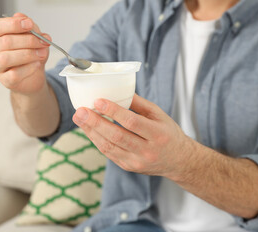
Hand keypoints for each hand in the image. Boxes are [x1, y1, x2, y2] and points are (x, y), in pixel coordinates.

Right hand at [0, 13, 50, 93]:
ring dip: (28, 54)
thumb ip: (32, 29)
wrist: (33, 77)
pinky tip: (37, 64)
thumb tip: (29, 22)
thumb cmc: (31, 55)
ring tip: (42, 54)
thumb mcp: (34, 39)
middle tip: (43, 42)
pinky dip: (28, 68)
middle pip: (5, 42)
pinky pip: (14, 74)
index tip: (29, 24)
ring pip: (6, 58)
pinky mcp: (5, 80)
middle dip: (28, 40)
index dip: (13, 24)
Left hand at [72, 94, 194, 178]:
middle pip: (116, 136)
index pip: (132, 122)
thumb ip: (139, 104)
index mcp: (158, 135)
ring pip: (109, 147)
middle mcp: (147, 151)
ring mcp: (136, 162)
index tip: (98, 101)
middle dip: (95, 123)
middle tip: (80, 111)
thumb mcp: (160, 115)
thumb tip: (117, 90)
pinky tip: (88, 129)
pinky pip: (108, 153)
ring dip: (91, 132)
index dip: (113, 111)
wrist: (178, 161)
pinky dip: (96, 140)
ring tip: (79, 118)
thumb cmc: (168, 133)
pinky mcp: (128, 167)